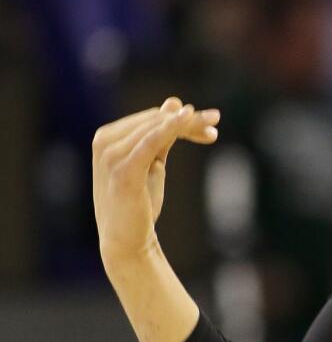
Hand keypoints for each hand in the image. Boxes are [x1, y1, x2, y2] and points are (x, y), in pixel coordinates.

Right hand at [92, 97, 219, 263]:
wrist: (127, 239)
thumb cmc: (138, 200)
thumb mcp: (152, 162)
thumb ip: (161, 133)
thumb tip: (174, 102)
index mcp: (107, 137)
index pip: (151, 118)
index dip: (181, 118)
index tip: (210, 124)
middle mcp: (105, 141)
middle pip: (155, 120)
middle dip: (189, 120)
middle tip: (215, 121)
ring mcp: (111, 155)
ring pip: (157, 128)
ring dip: (188, 123)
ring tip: (213, 122)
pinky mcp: (123, 170)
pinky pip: (150, 141)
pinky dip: (169, 128)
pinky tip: (185, 119)